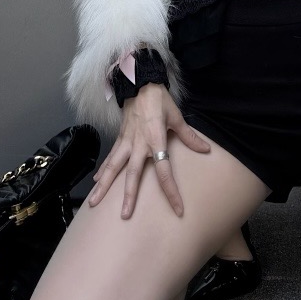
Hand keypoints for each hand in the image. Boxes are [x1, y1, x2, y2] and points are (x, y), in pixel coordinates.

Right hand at [86, 84, 211, 219]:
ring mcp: (126, 142)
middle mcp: (138, 145)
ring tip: (94, 203)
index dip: (171, 192)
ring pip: (113, 168)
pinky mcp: (119, 138)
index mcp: (155, 141)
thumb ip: (189, 136)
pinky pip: (110, 158)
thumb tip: (206, 150)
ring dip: (104, 186)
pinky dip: (103, 170)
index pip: (164, 172)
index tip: (177, 209)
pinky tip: (96, 183)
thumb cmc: (159, 100)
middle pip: (132, 175)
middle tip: (124, 216)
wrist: (139, 84)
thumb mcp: (177, 117)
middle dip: (128, 196)